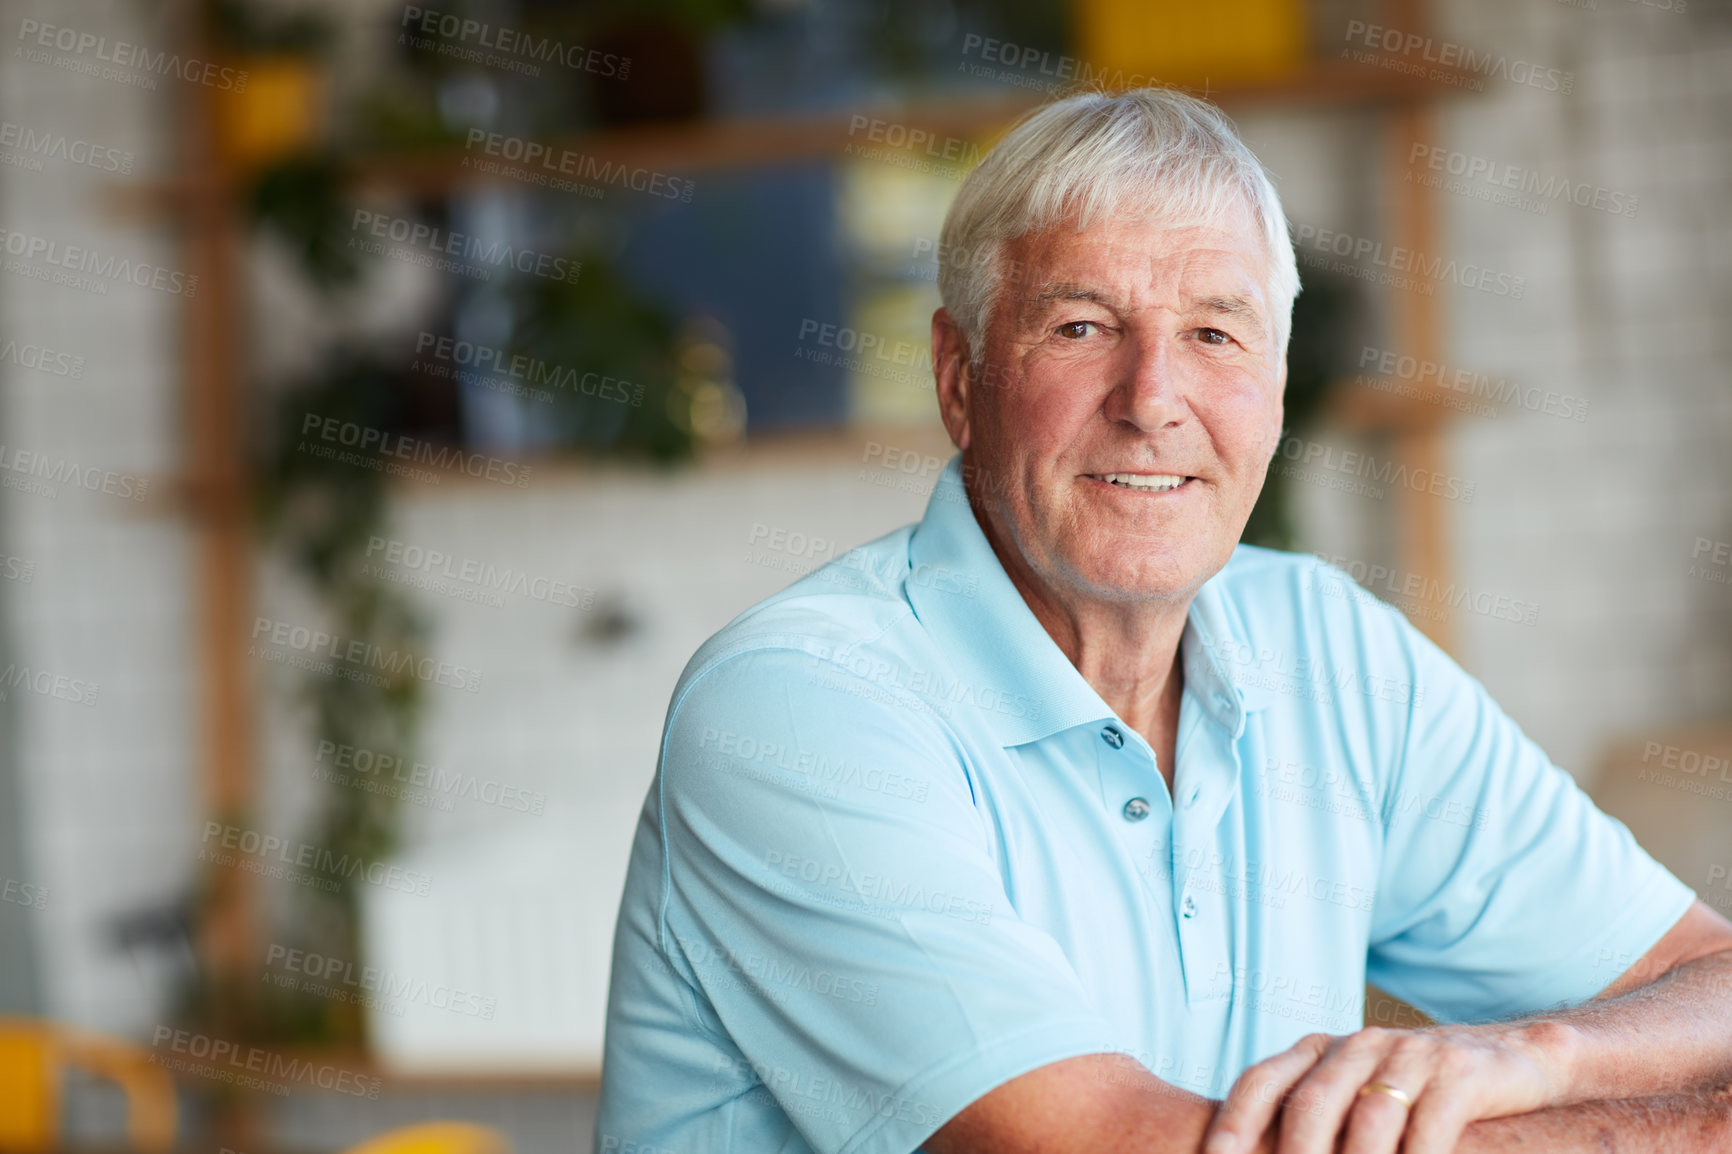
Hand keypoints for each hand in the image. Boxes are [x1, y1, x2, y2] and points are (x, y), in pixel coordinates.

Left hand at [1202, 1023, 1574, 1153]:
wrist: (1515, 1057)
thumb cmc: (1419, 1090)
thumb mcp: (1361, 1090)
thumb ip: (1316, 1115)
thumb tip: (1258, 1152)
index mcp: (1323, 1049)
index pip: (1263, 1080)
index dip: (1233, 1121)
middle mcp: (1360, 1045)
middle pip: (1310, 1104)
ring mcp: (1410, 1055)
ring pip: (1369, 1121)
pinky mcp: (1460, 1074)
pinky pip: (1429, 1127)